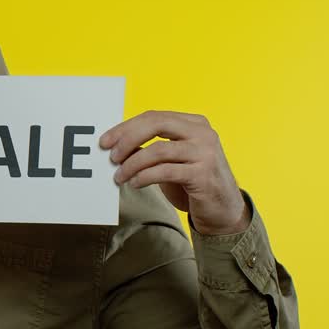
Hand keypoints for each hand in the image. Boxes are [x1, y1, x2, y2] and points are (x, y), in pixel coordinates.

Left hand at [99, 110, 250, 236]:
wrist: (223, 210)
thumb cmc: (192, 182)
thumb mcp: (171, 160)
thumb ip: (149, 148)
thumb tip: (115, 146)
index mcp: (195, 123)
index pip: (154, 117)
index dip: (126, 128)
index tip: (105, 141)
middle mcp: (203, 134)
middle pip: (156, 125)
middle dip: (127, 139)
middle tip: (111, 156)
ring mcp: (205, 153)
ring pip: (158, 150)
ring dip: (132, 164)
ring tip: (119, 176)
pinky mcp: (203, 175)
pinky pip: (165, 171)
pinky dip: (144, 177)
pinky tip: (135, 183)